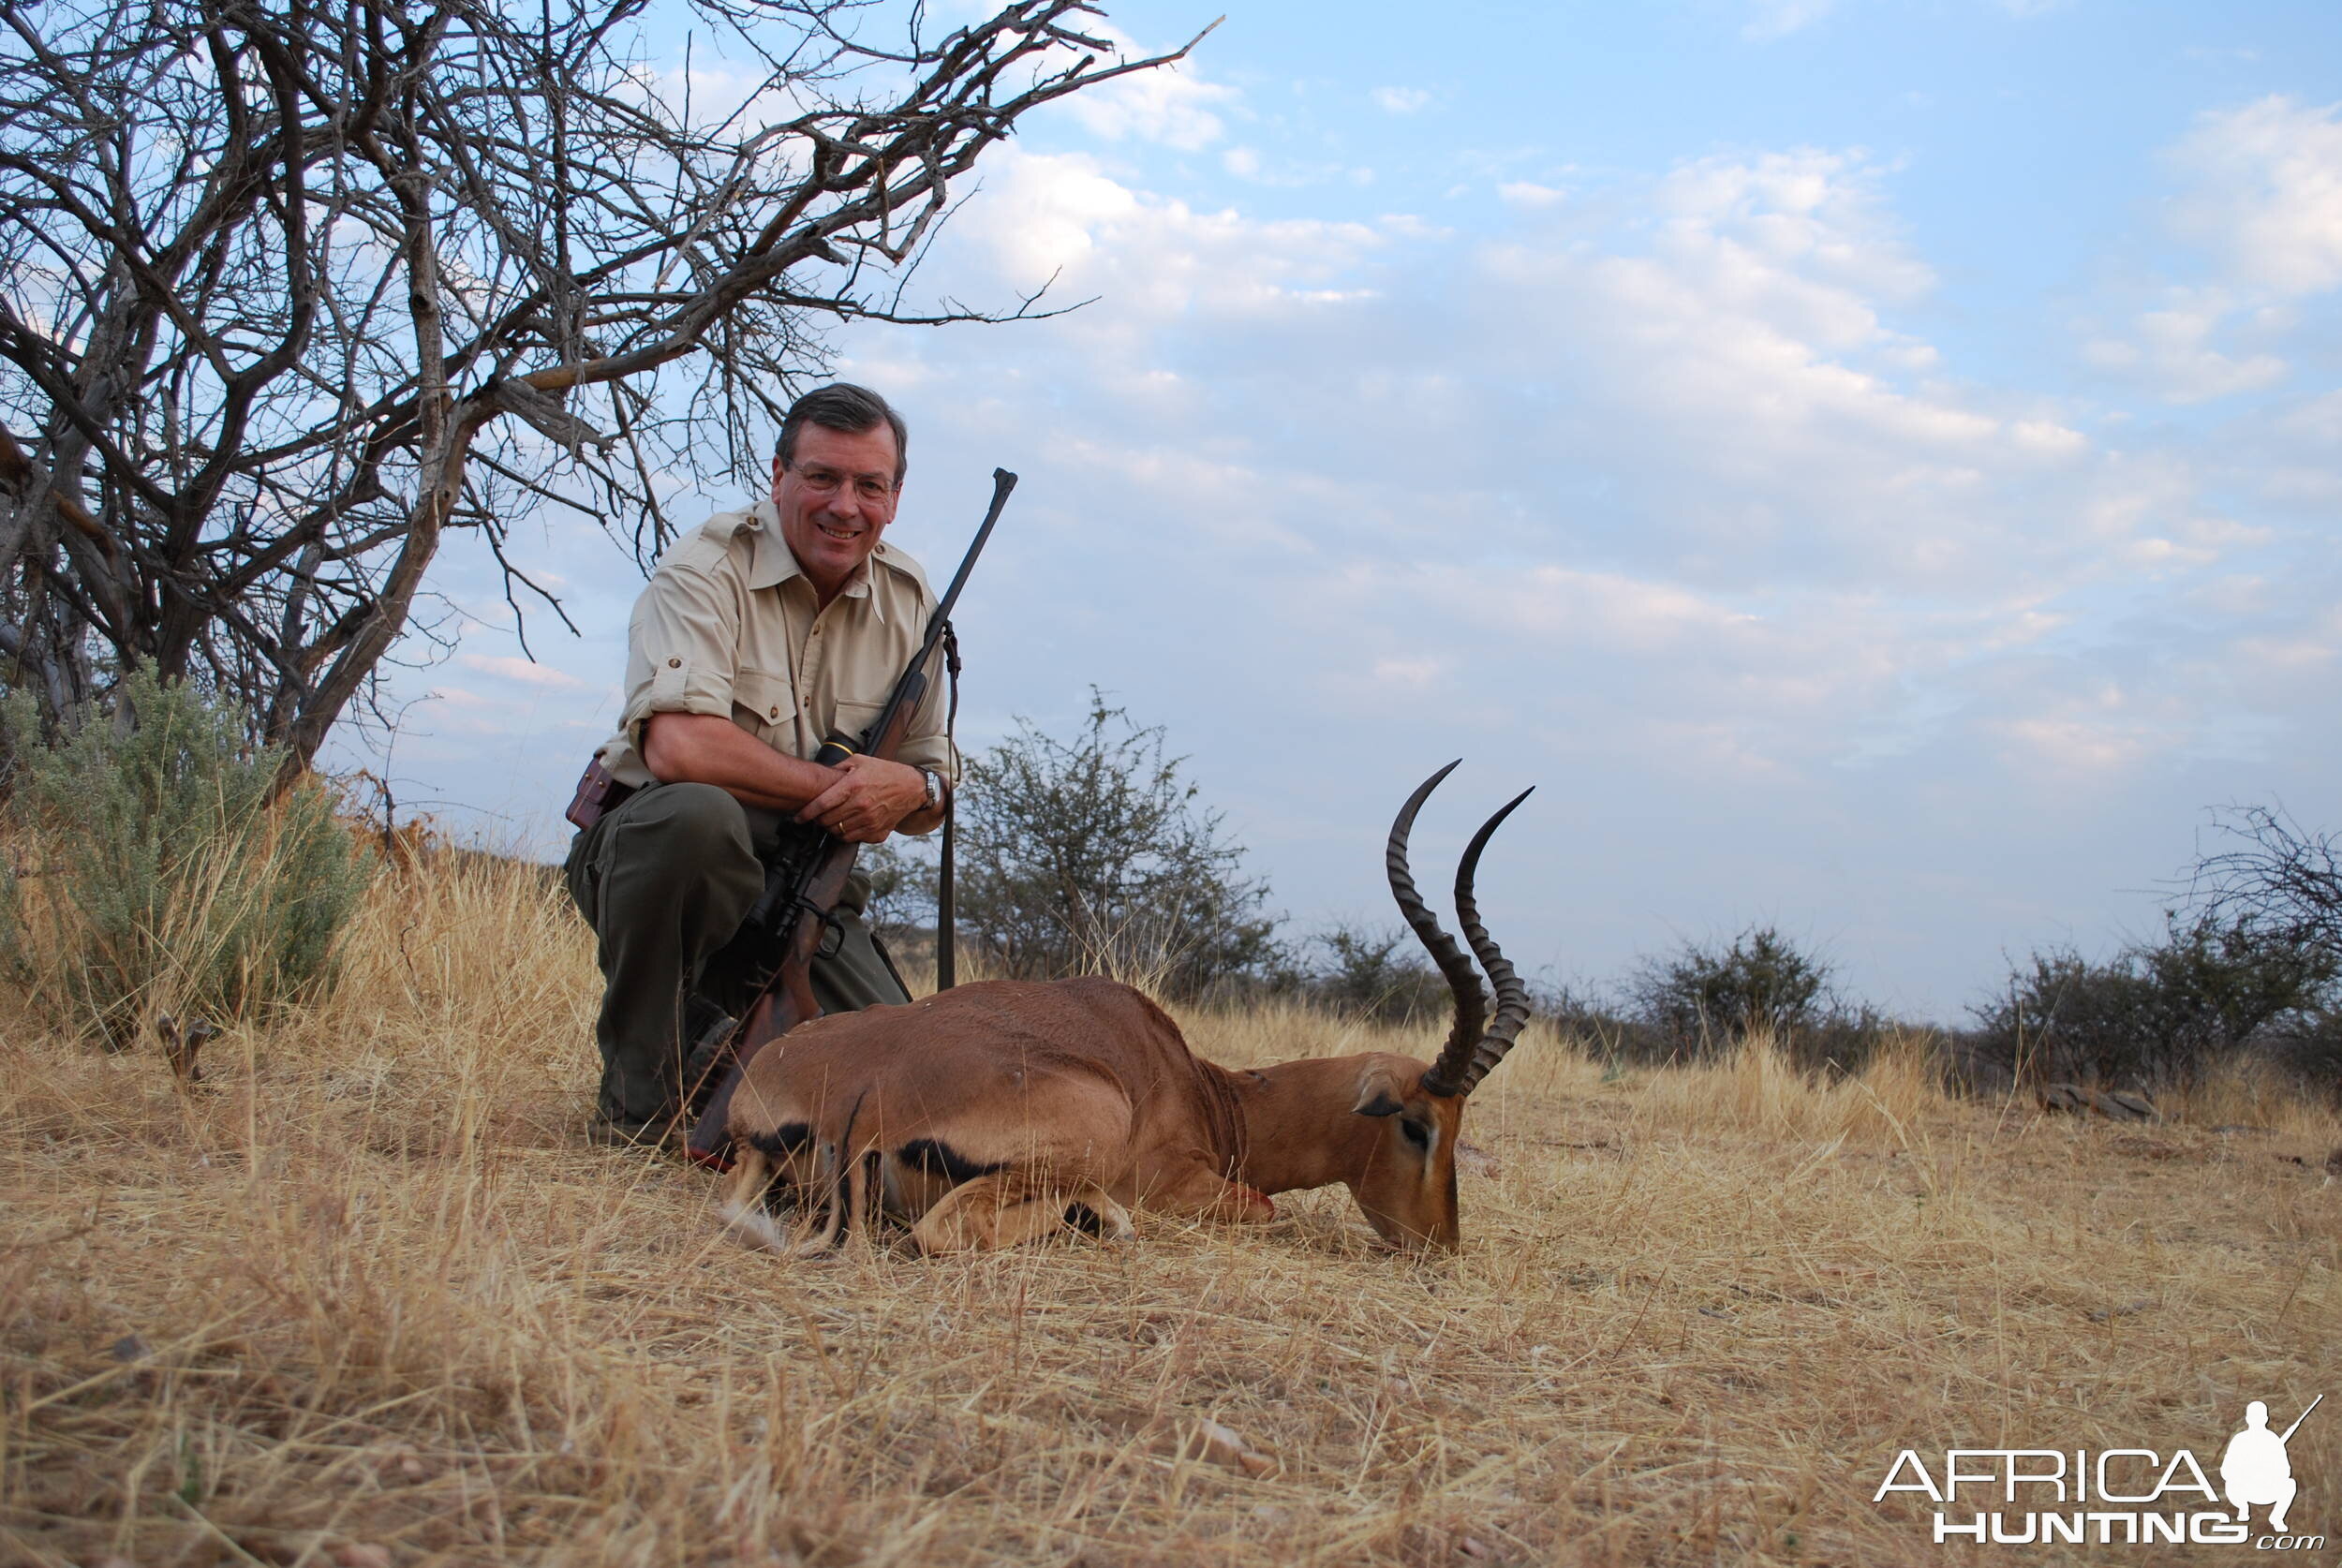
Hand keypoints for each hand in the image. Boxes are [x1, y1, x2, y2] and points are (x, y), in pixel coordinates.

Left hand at [795, 753, 924, 842]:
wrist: (912, 787)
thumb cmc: (885, 772)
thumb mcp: (860, 761)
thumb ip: (837, 768)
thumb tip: (819, 777)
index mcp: (854, 785)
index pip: (822, 805)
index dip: (806, 813)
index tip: (798, 817)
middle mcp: (861, 805)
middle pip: (827, 821)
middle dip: (818, 820)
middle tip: (819, 815)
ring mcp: (870, 820)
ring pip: (838, 833)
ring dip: (831, 828)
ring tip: (833, 820)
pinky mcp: (877, 831)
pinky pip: (852, 838)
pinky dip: (846, 834)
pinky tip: (848, 824)